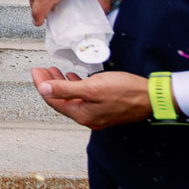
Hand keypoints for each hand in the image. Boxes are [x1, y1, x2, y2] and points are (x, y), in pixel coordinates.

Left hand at [32, 68, 151, 128]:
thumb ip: (65, 89)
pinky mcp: (105, 108)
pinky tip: (73, 78)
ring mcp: (97, 114)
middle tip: (42, 70)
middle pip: (61, 100)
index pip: (53, 99)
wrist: (153, 97)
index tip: (35, 70)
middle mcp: (88, 118)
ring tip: (54, 71)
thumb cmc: (126, 91)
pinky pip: (83, 98)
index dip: (41, 84)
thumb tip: (43, 89)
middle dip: (49, 83)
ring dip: (61, 84)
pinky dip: (76, 87)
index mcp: (82, 115)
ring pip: (72, 98)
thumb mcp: (92, 87)